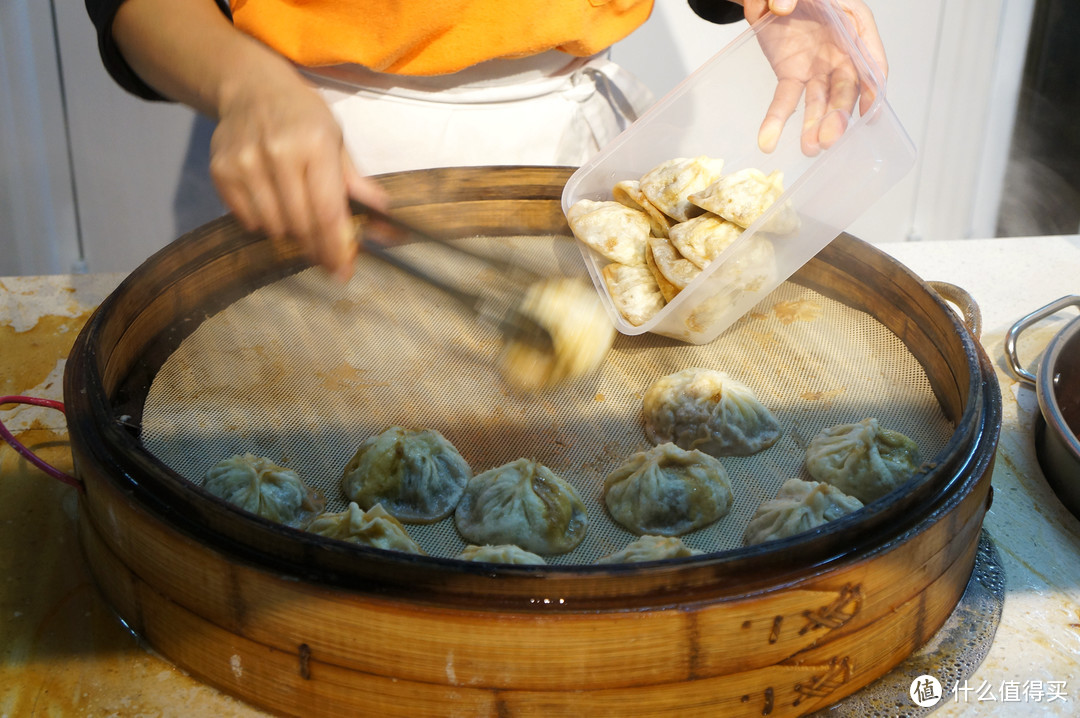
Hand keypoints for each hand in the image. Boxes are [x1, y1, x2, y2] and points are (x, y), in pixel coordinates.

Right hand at [210, 78, 388, 280]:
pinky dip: (264, 222)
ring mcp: (245, 163)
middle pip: (301, 225)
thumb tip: (384, 218)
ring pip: (274, 227)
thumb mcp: (336, 140)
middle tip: (326, 254)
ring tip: (299, 217)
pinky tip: (273, 203)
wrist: (251, 89)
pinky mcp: (221, 172)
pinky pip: (248, 220)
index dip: (336, 247)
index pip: (327, 211)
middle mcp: (278, 153)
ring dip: (291, 234)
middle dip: (317, 247)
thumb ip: (357, 183)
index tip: (342, 271)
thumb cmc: (302, 116)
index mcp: (314, 144)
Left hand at [739, 0, 887, 153]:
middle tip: (829, 139)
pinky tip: (768, 140)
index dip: (874, 85)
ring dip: (815, 125)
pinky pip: (786, 99)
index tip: (872, 112)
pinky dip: (777, 120)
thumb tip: (781, 7)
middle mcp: (842, 48)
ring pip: (820, 100)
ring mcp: (818, 65)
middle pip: (847, 86)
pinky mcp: (792, 74)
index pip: (871, 56)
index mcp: (853, 21)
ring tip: (808, 149)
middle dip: (839, 114)